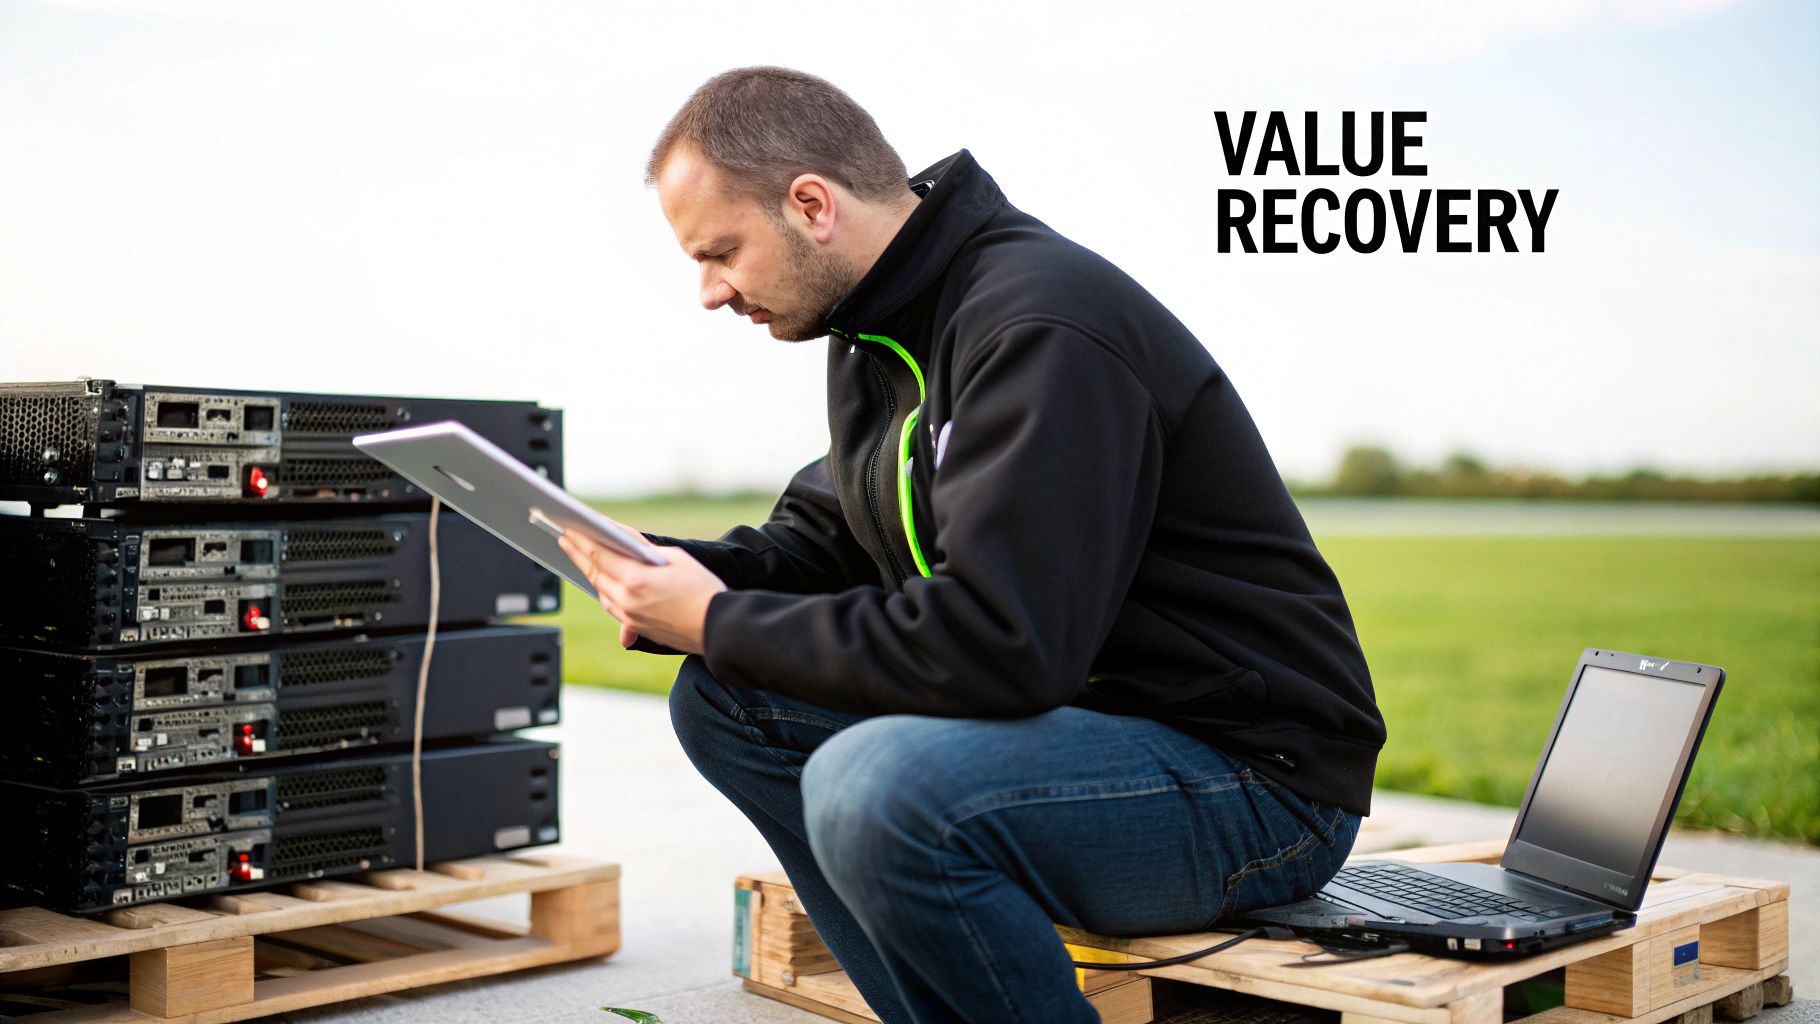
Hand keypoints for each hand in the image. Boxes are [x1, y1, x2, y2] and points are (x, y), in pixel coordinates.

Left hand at [557, 529, 726, 655]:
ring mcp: (629, 617)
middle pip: (595, 573)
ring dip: (588, 572)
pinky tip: (600, 581)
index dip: (582, 540)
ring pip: (600, 590)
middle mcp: (626, 601)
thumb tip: (625, 543)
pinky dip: (602, 590)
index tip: (570, 528)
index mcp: (636, 580)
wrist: (718, 627)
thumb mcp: (675, 559)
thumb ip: (644, 551)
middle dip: (578, 554)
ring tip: (579, 557)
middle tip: (565, 538)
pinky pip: (611, 606)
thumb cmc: (703, 590)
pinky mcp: (636, 628)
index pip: (600, 555)